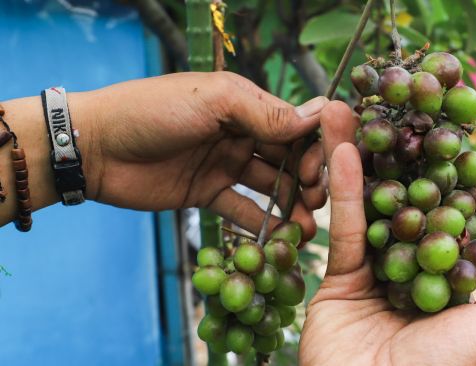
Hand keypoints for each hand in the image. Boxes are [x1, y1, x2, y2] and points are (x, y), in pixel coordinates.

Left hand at [73, 72, 327, 239]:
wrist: (97, 147)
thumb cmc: (154, 111)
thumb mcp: (214, 101)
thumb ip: (265, 112)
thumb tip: (319, 115)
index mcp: (245, 106)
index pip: (294, 126)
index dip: (313, 148)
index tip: (320, 172)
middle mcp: (240, 135)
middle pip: (287, 159)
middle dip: (307, 180)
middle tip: (317, 202)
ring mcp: (224, 165)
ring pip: (270, 187)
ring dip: (291, 206)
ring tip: (306, 230)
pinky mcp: (207, 193)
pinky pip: (242, 210)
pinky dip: (263, 225)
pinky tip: (281, 239)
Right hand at [299, 102, 475, 365]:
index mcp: (457, 279)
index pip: (453, 211)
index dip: (448, 168)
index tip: (444, 125)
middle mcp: (416, 269)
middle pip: (407, 200)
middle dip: (398, 154)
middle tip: (393, 107)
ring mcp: (376, 273)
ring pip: (371, 207)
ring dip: (360, 158)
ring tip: (351, 110)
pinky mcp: (338, 279)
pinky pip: (343, 228)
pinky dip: (343, 188)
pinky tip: (344, 147)